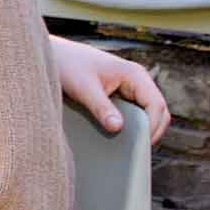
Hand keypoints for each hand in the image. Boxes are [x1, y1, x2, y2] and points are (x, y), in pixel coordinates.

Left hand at [51, 36, 170, 143]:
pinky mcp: (119, 96)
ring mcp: (129, 89)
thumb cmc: (67, 65)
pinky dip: (130, 127)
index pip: (156, 104)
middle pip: (157, 112)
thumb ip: (100, 107)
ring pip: (146, 114)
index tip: (140, 145)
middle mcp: (137, 81)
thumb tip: (117, 128)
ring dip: (140, 130)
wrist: (53, 55)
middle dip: (151, 131)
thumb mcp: (83, 88)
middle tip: (135, 153)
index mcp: (134, 75)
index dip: (153, 127)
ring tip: (127, 149)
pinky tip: (117, 139)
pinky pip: (132, 114)